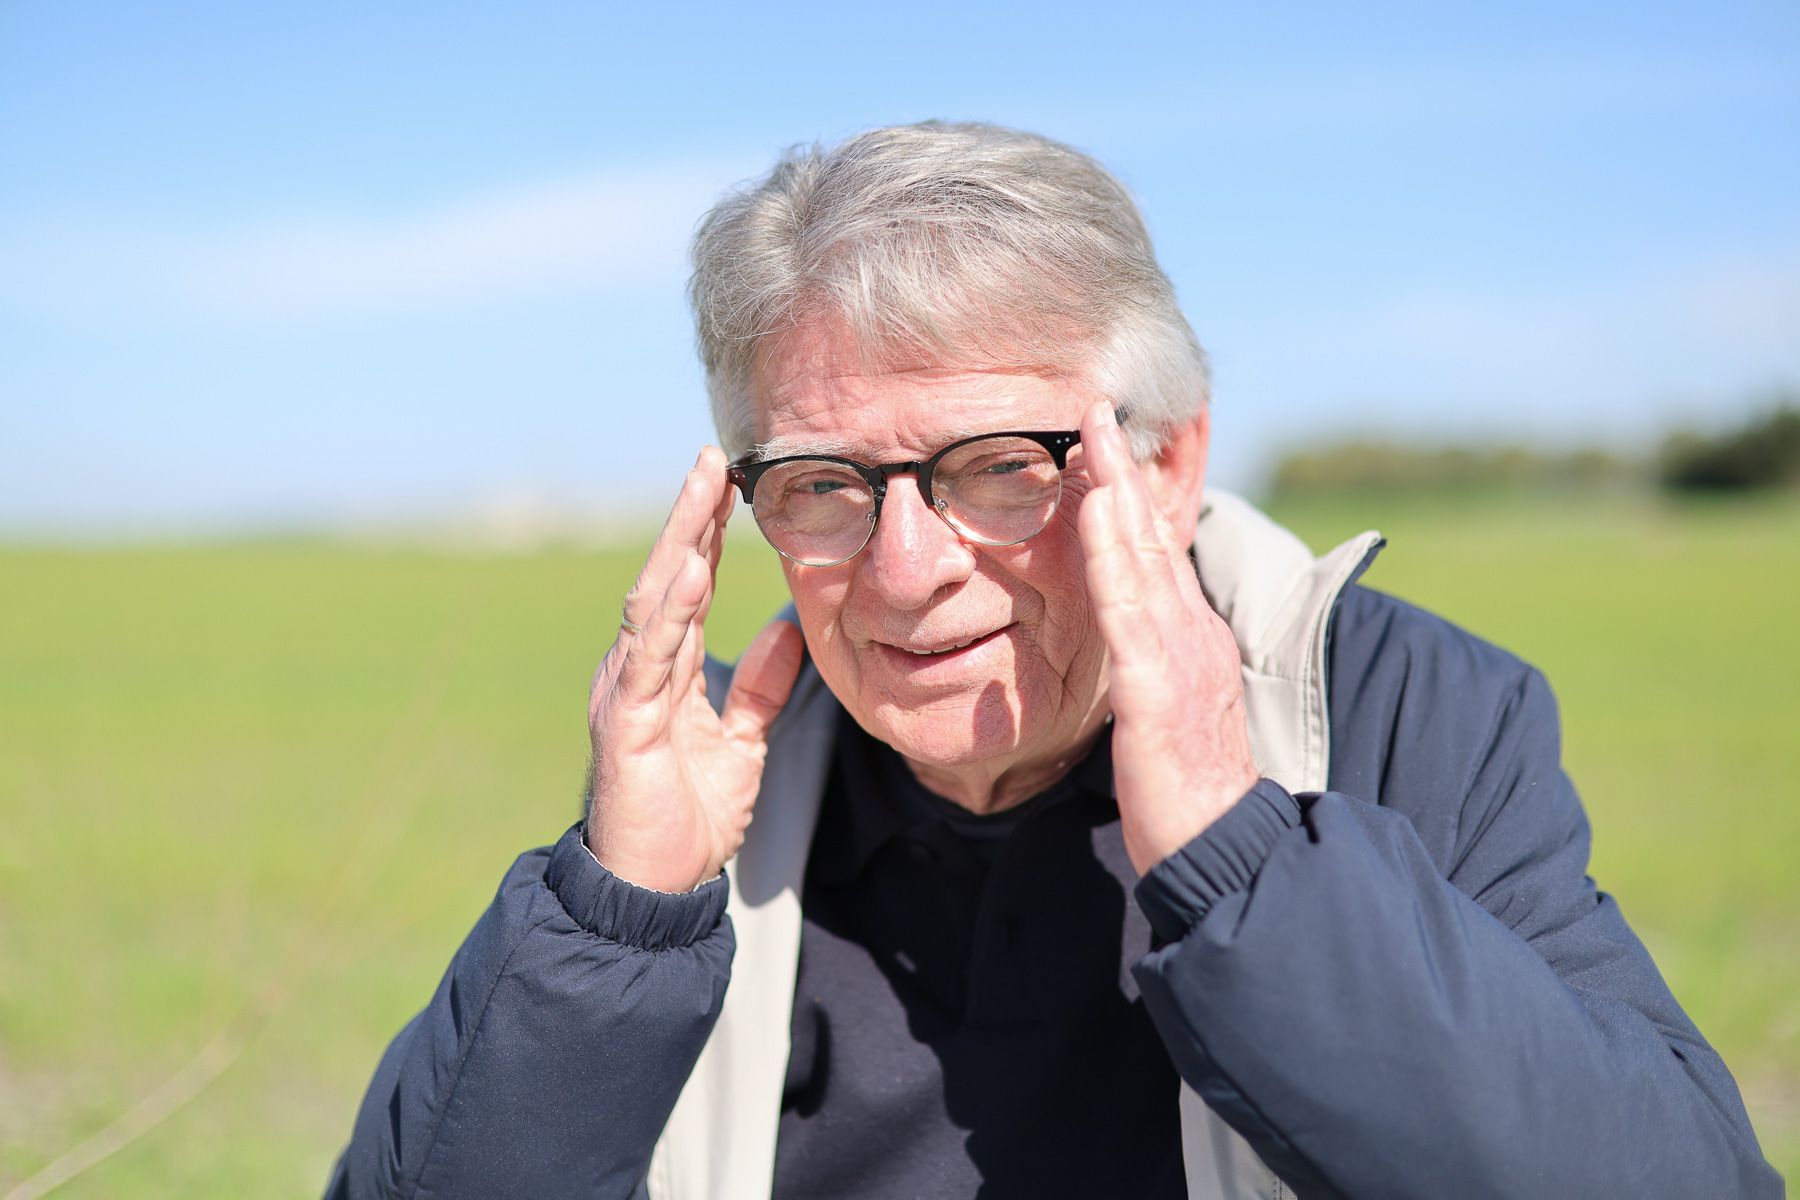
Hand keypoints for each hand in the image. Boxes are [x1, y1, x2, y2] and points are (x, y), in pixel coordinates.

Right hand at [585, 447, 805, 891]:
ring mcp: (628, 690)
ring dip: (679, 542)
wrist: (654, 886)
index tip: (733, 479)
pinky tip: (692, 568)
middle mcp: (638, 667)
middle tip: (715, 457)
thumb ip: (759, 685)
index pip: (688, 585)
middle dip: (689, 515)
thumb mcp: (741, 740)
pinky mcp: (628, 722)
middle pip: (665, 575)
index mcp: (665, 668)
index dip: (708, 531)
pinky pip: (652, 654)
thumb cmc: (687, 816)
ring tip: (704, 490)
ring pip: (653, 600)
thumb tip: (786, 626)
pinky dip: (672, 609)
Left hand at [1077, 401, 1260, 875]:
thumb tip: (1119, 629)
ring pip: (1144, 562)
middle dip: (1124, 471)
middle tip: (1096, 410)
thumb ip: (1146, 662)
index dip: (1129, 495)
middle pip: (1153, 539)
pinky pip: (1131, 615)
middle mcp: (1192, 636)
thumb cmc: (1185, 788)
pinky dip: (1113, 560)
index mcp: (1190, 639)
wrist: (1222, 852)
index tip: (1102, 443)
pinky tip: (1096, 516)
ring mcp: (1180, 660)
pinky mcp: (1159, 694)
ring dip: (1117, 495)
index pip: (1154, 554)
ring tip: (1093, 439)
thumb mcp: (1164, 709)